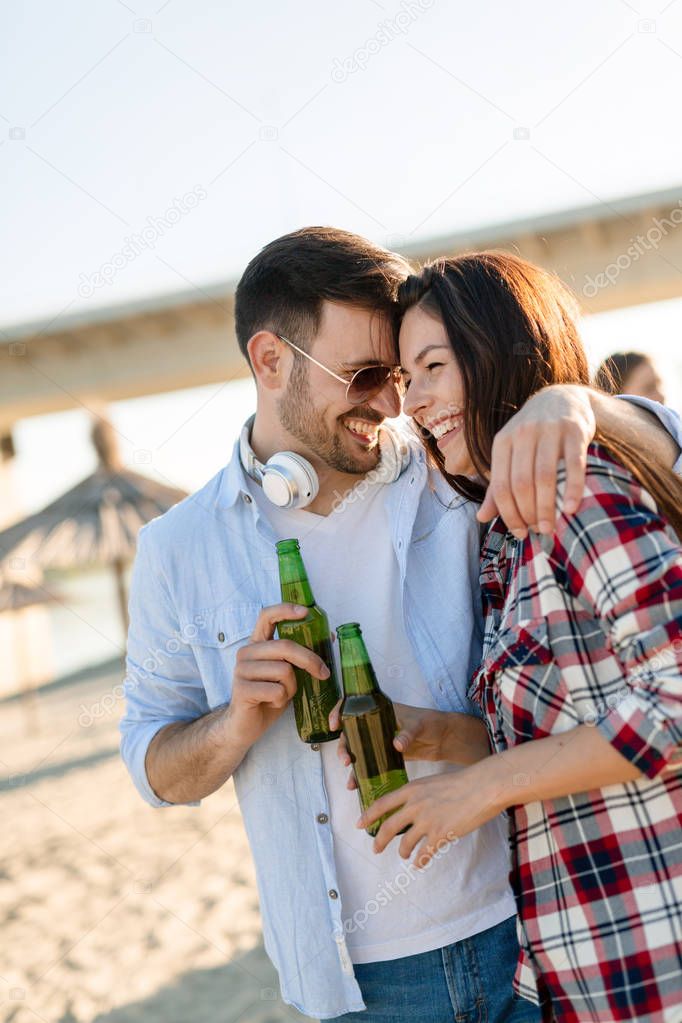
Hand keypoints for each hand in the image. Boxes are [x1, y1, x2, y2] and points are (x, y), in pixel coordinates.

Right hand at [227, 603, 329, 746]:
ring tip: (283, 694)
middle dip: (310, 660)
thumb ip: (300, 656)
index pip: (267, 616)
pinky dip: (282, 699)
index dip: (285, 610)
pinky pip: (277, 690)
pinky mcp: (241, 689)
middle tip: (323, 673)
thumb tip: (330, 636)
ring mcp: (241, 670)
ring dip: (292, 687)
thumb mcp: (288, 673)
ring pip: (284, 671)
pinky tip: (273, 703)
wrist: (245, 725)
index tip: (305, 612)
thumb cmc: (269, 696)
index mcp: (257, 644)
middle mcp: (246, 652)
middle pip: (285, 646)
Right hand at [329, 702, 448, 791]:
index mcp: (379, 709)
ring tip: (351, 780)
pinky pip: (368, 763)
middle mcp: (375, 724)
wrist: (445, 738)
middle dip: (343, 746)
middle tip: (346, 760)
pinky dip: (361, 774)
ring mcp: (378, 740)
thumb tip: (397, 744)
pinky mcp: (384, 755)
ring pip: (356, 750)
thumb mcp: (419, 725)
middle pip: (350, 732)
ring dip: (350, 763)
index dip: (339, 712)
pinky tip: (357, 785)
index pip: (352, 705)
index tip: (334, 724)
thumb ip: (407, 733)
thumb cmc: (431, 723)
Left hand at [357, 763, 503, 867]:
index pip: (382, 803)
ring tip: (405, 855)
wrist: (482, 787)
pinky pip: (424, 854)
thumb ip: (419, 795)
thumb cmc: (461, 782)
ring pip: (405, 844)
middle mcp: (415, 806)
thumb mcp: (432, 782)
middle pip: (388, 827)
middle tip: (375, 849)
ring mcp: (426, 821)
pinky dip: (420, 861)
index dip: (368, 815)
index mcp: (412, 790)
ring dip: (403, 852)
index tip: (359, 824)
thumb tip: (412, 808)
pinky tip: (420, 864)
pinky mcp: (440, 835)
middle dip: (379, 841)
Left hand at [478, 384, 594, 537]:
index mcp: (502, 442)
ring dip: (547, 507)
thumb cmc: (532, 436)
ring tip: (550, 527)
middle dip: (528, 513)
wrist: (562, 398)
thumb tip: (481, 518)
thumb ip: (497, 486)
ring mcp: (549, 430)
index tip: (519, 533)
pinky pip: (573, 464)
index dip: (508, 513)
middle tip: (538, 532)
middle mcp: (522, 434)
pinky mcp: (575, 430)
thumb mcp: (509, 454)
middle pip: (521, 483)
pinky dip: (572, 489)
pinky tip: (571, 509)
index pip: (500, 485)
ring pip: (544, 476)